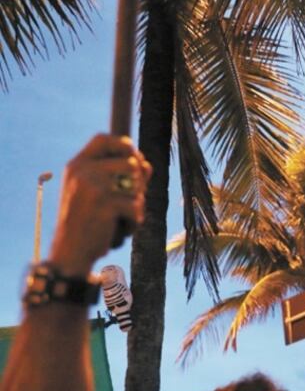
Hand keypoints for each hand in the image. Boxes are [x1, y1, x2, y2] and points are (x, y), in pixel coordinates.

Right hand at [49, 135, 150, 274]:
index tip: (135, 158)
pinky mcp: (105, 203)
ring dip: (137, 206)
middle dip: (140, 184)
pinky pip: (137, 208)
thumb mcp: (96, 194)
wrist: (71, 252)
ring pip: (138, 186)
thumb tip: (146, 165)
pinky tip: (120, 231)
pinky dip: (134, 223)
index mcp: (76, 165)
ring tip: (120, 219)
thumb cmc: (87, 222)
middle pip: (131, 162)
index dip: (124, 144)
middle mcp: (83, 170)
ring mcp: (93, 186)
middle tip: (130, 202)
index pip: (103, 138)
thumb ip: (118, 177)